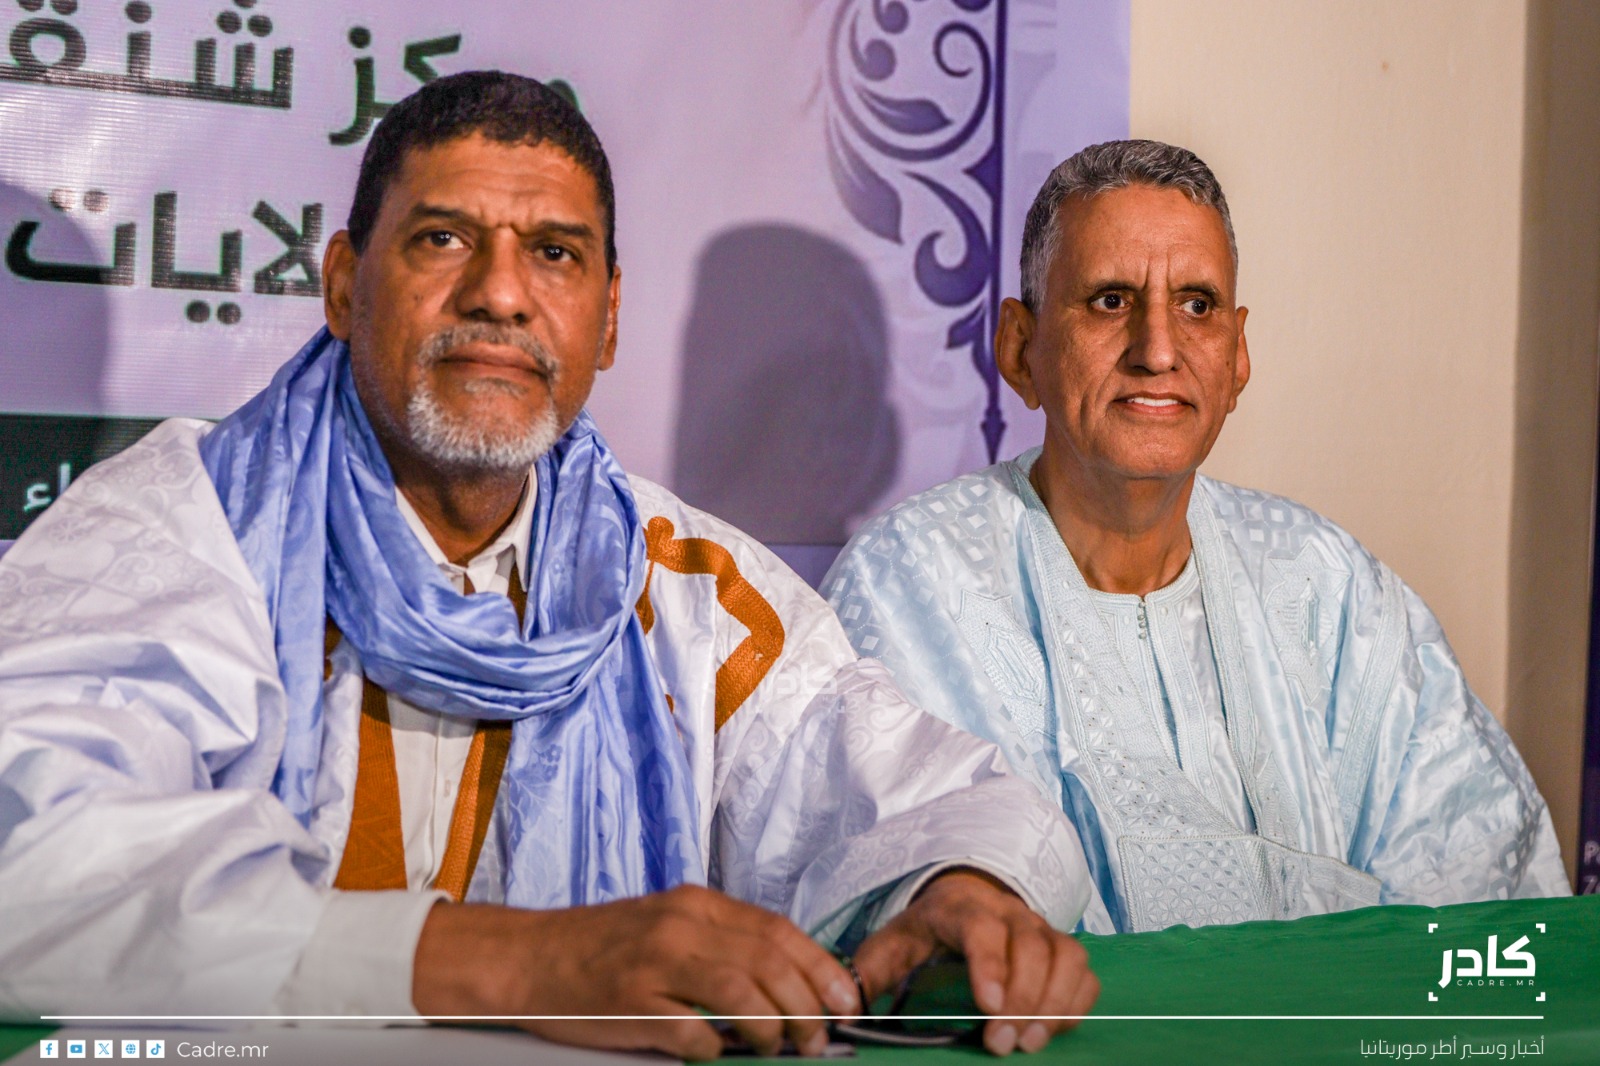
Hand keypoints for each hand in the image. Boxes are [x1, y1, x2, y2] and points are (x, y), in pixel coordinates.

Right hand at [411, 885, 858, 1059]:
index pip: (778, 932)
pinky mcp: (631, 1002)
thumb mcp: (668, 924)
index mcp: (697, 904)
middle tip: (817, 1039)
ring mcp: (655, 963)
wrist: (528, 957)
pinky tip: (713, 1055)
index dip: (821, 968)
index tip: (846, 1000)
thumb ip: (721, 943)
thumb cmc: (602, 946)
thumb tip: (789, 980)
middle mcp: (681, 926)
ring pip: (741, 994)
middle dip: (807, 1006)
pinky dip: (714, 1050)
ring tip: (776, 1049)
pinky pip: (692, 1033)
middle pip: (769, 963)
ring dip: (771, 1030)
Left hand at [850, 868, 1099, 1055]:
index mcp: (960, 908)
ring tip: (1029, 1043)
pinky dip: (1074, 1004)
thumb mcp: (890, 945)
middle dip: (1021, 999)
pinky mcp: (1062, 949)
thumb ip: (869, 975)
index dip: (990, 963)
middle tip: (1001, 1044)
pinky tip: (1049, 1031)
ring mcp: (1040, 928)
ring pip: (1065, 956)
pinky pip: (1083, 973)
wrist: (961, 897)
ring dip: (1053, 1003)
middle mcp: (1009, 912)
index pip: (981, 927)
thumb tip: (844, 1015)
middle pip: (1031, 946)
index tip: (987, 1005)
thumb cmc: (924, 931)